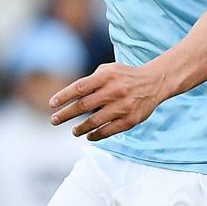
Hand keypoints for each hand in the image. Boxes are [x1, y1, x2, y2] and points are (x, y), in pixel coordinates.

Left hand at [51, 62, 166, 139]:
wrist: (154, 83)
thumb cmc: (125, 76)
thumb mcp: (108, 70)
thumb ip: (91, 80)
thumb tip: (69, 96)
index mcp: (106, 76)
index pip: (79, 87)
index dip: (64, 96)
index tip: (52, 104)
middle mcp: (114, 91)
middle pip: (83, 105)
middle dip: (66, 114)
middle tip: (54, 120)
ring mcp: (122, 107)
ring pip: (94, 121)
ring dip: (80, 128)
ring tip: (73, 131)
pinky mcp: (130, 120)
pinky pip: (108, 131)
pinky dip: (96, 135)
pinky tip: (89, 136)